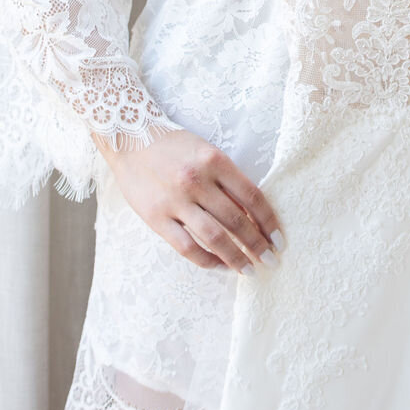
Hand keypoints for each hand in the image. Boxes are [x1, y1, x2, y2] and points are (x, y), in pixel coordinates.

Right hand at [92, 125, 284, 274]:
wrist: (130, 139)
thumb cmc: (174, 146)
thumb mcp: (206, 152)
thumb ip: (227, 181)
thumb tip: (253, 216)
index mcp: (215, 160)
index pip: (252, 196)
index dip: (269, 222)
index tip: (279, 240)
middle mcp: (197, 180)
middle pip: (237, 220)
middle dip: (258, 245)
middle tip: (271, 261)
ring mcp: (175, 200)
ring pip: (214, 238)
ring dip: (236, 258)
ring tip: (249, 270)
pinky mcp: (156, 217)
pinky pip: (187, 247)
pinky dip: (207, 260)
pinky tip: (219, 265)